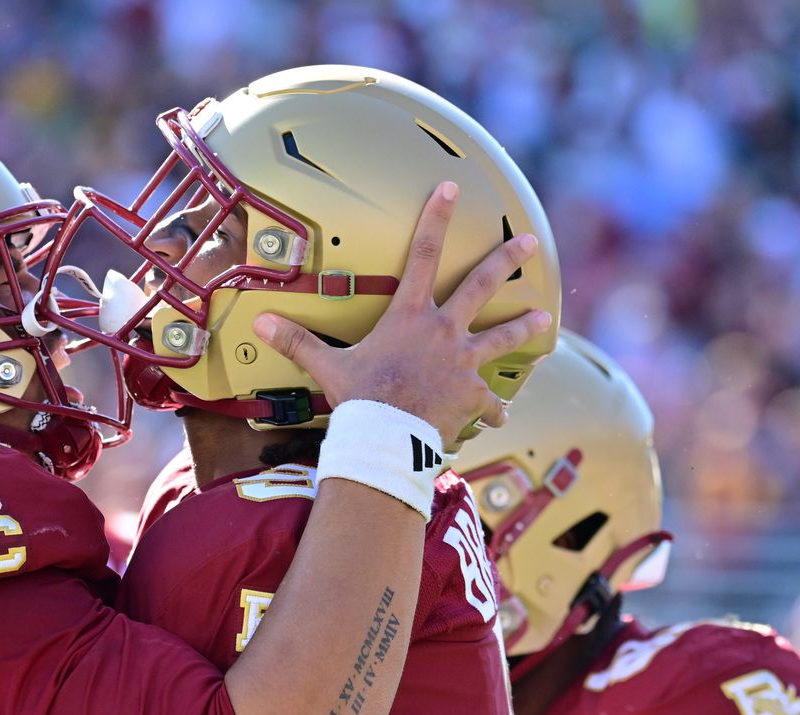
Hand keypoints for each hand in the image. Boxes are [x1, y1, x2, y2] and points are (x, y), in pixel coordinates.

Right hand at [252, 181, 550, 448]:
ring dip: (523, 326)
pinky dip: (495, 407)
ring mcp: (463, 362)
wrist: (390, 437)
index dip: (436, 218)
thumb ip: (298, 341)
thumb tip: (260, 322)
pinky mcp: (474, 394)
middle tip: (528, 241)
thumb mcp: (327, 366)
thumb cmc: (359, 398)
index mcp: (409, 316)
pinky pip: (491, 400)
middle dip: (505, 259)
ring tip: (542, 317)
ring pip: (502, 337)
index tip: (451, 188)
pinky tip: (502, 413)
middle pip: (481, 286)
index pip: (422, 254)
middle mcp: (443, 330)